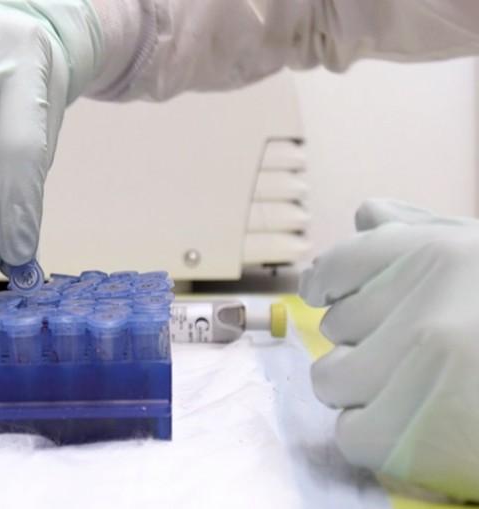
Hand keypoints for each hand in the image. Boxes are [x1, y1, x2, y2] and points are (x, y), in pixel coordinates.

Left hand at [300, 199, 478, 501]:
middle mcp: (422, 308)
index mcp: (440, 255)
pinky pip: (349, 434)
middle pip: (333, 326)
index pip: (337, 264)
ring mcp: (414, 373)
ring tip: (416, 389)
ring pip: (330, 379)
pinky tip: (417, 426)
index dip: (326, 282)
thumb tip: (366, 214)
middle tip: (417, 352)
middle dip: (364, 339)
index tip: (324, 293)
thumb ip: (421, 234)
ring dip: (362, 388)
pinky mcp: (409, 438)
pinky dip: (375, 435)